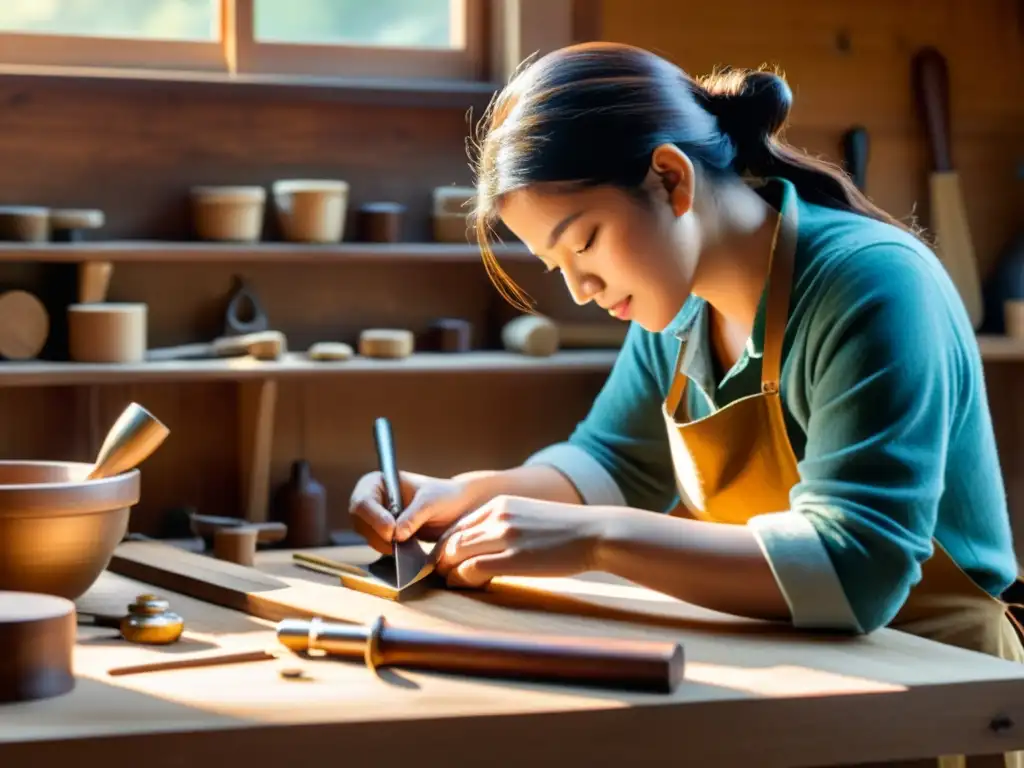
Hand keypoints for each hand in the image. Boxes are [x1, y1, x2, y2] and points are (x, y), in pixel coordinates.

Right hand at [348, 470, 474, 553]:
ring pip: (369, 537)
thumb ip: (413, 516)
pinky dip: (392, 549)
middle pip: (360, 522)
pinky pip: (379, 546)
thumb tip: (396, 535)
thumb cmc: (444, 496)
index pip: (362, 502)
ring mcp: (376, 519)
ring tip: (410, 541)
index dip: (374, 518)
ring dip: (387, 544)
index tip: (391, 530)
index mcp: (378, 482)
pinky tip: (408, 546)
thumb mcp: (430, 501)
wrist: (456, 508)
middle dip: (380, 534)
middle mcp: (372, 500)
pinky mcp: (384, 535)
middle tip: (402, 540)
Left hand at [434, 495, 605, 587]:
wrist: (596, 533)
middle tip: (436, 575)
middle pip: (452, 539)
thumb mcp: (530, 517)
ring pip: (456, 553)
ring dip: (447, 571)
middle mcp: (498, 515)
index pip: (459, 525)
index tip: (442, 560)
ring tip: (447, 582)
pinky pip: (472, 569)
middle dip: (440, 559)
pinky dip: (461, 580)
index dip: (445, 545)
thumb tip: (487, 549)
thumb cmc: (568, 531)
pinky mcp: (512, 557)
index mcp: (501, 504)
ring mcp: (504, 535)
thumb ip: (506, 526)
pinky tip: (463, 586)